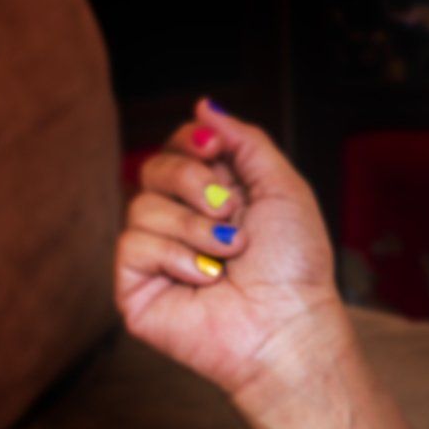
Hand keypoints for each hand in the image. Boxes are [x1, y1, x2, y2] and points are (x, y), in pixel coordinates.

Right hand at [114, 97, 343, 400]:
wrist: (289, 322)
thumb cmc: (295, 265)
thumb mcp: (282, 187)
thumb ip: (246, 141)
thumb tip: (204, 105)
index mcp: (215, 195)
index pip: (180, 146)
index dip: (192, 142)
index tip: (216, 152)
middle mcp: (182, 220)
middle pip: (154, 167)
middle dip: (195, 183)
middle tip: (232, 215)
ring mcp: (157, 253)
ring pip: (142, 205)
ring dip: (196, 228)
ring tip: (228, 255)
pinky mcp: (136, 286)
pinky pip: (133, 244)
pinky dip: (177, 257)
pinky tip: (206, 279)